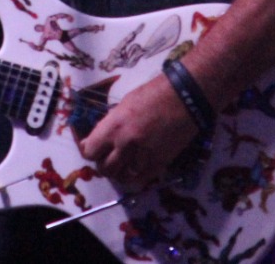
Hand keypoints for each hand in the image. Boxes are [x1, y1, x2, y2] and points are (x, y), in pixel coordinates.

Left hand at [78, 73, 197, 187]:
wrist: (184, 98)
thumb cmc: (153, 95)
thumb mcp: (124, 105)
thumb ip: (110, 124)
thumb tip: (98, 138)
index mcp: (113, 127)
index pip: (90, 152)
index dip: (90, 151)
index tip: (94, 149)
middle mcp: (125, 145)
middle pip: (104, 168)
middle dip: (103, 164)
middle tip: (108, 157)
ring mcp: (143, 156)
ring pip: (121, 177)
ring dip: (119, 172)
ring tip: (122, 164)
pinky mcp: (160, 163)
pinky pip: (140, 179)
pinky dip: (135, 176)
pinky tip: (136, 168)